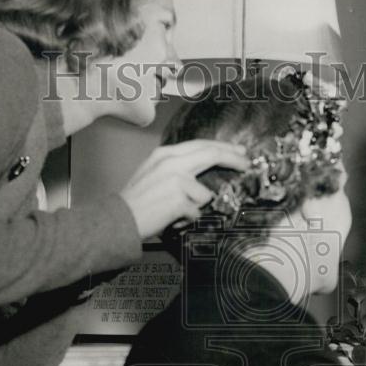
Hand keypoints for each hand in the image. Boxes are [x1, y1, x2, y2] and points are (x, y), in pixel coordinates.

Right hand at [120, 140, 248, 239]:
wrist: (118, 220)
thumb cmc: (136, 202)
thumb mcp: (153, 173)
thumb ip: (176, 168)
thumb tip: (201, 174)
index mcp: (164, 154)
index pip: (200, 145)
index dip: (222, 148)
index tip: (238, 152)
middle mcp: (171, 162)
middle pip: (211, 154)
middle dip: (232, 158)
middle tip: (247, 163)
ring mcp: (176, 179)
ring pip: (204, 194)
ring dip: (194, 207)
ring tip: (174, 212)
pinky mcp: (178, 198)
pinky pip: (196, 212)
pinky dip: (187, 219)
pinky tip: (170, 218)